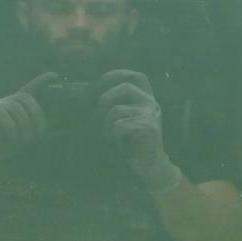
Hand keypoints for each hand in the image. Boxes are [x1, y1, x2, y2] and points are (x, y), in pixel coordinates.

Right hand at [0, 72, 56, 185]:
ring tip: (23, 140)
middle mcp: (3, 103)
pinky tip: (12, 138)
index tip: (55, 75)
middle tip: (36, 134)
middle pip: (24, 97)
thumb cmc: (2, 147)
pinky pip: (0, 114)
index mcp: (14, 106)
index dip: (41, 81)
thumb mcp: (22, 138)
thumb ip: (32, 129)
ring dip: (23, 124)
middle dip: (35, 114)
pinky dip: (10, 127)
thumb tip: (43, 127)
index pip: (29, 90)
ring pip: (14, 106)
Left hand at [97, 70, 181, 193]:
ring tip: (112, 135)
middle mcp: (151, 103)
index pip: (137, 77)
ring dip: (107, 124)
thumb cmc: (134, 142)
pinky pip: (120, 125)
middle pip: (125, 87)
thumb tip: (89, 94)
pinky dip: (114, 135)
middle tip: (99, 113)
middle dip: (106, 98)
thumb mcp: (128, 118)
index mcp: (148, 98)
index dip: (119, 74)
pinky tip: (119, 142)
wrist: (151, 165)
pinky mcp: (148, 128)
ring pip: (117, 110)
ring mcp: (151, 115)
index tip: (102, 80)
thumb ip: (118, 104)